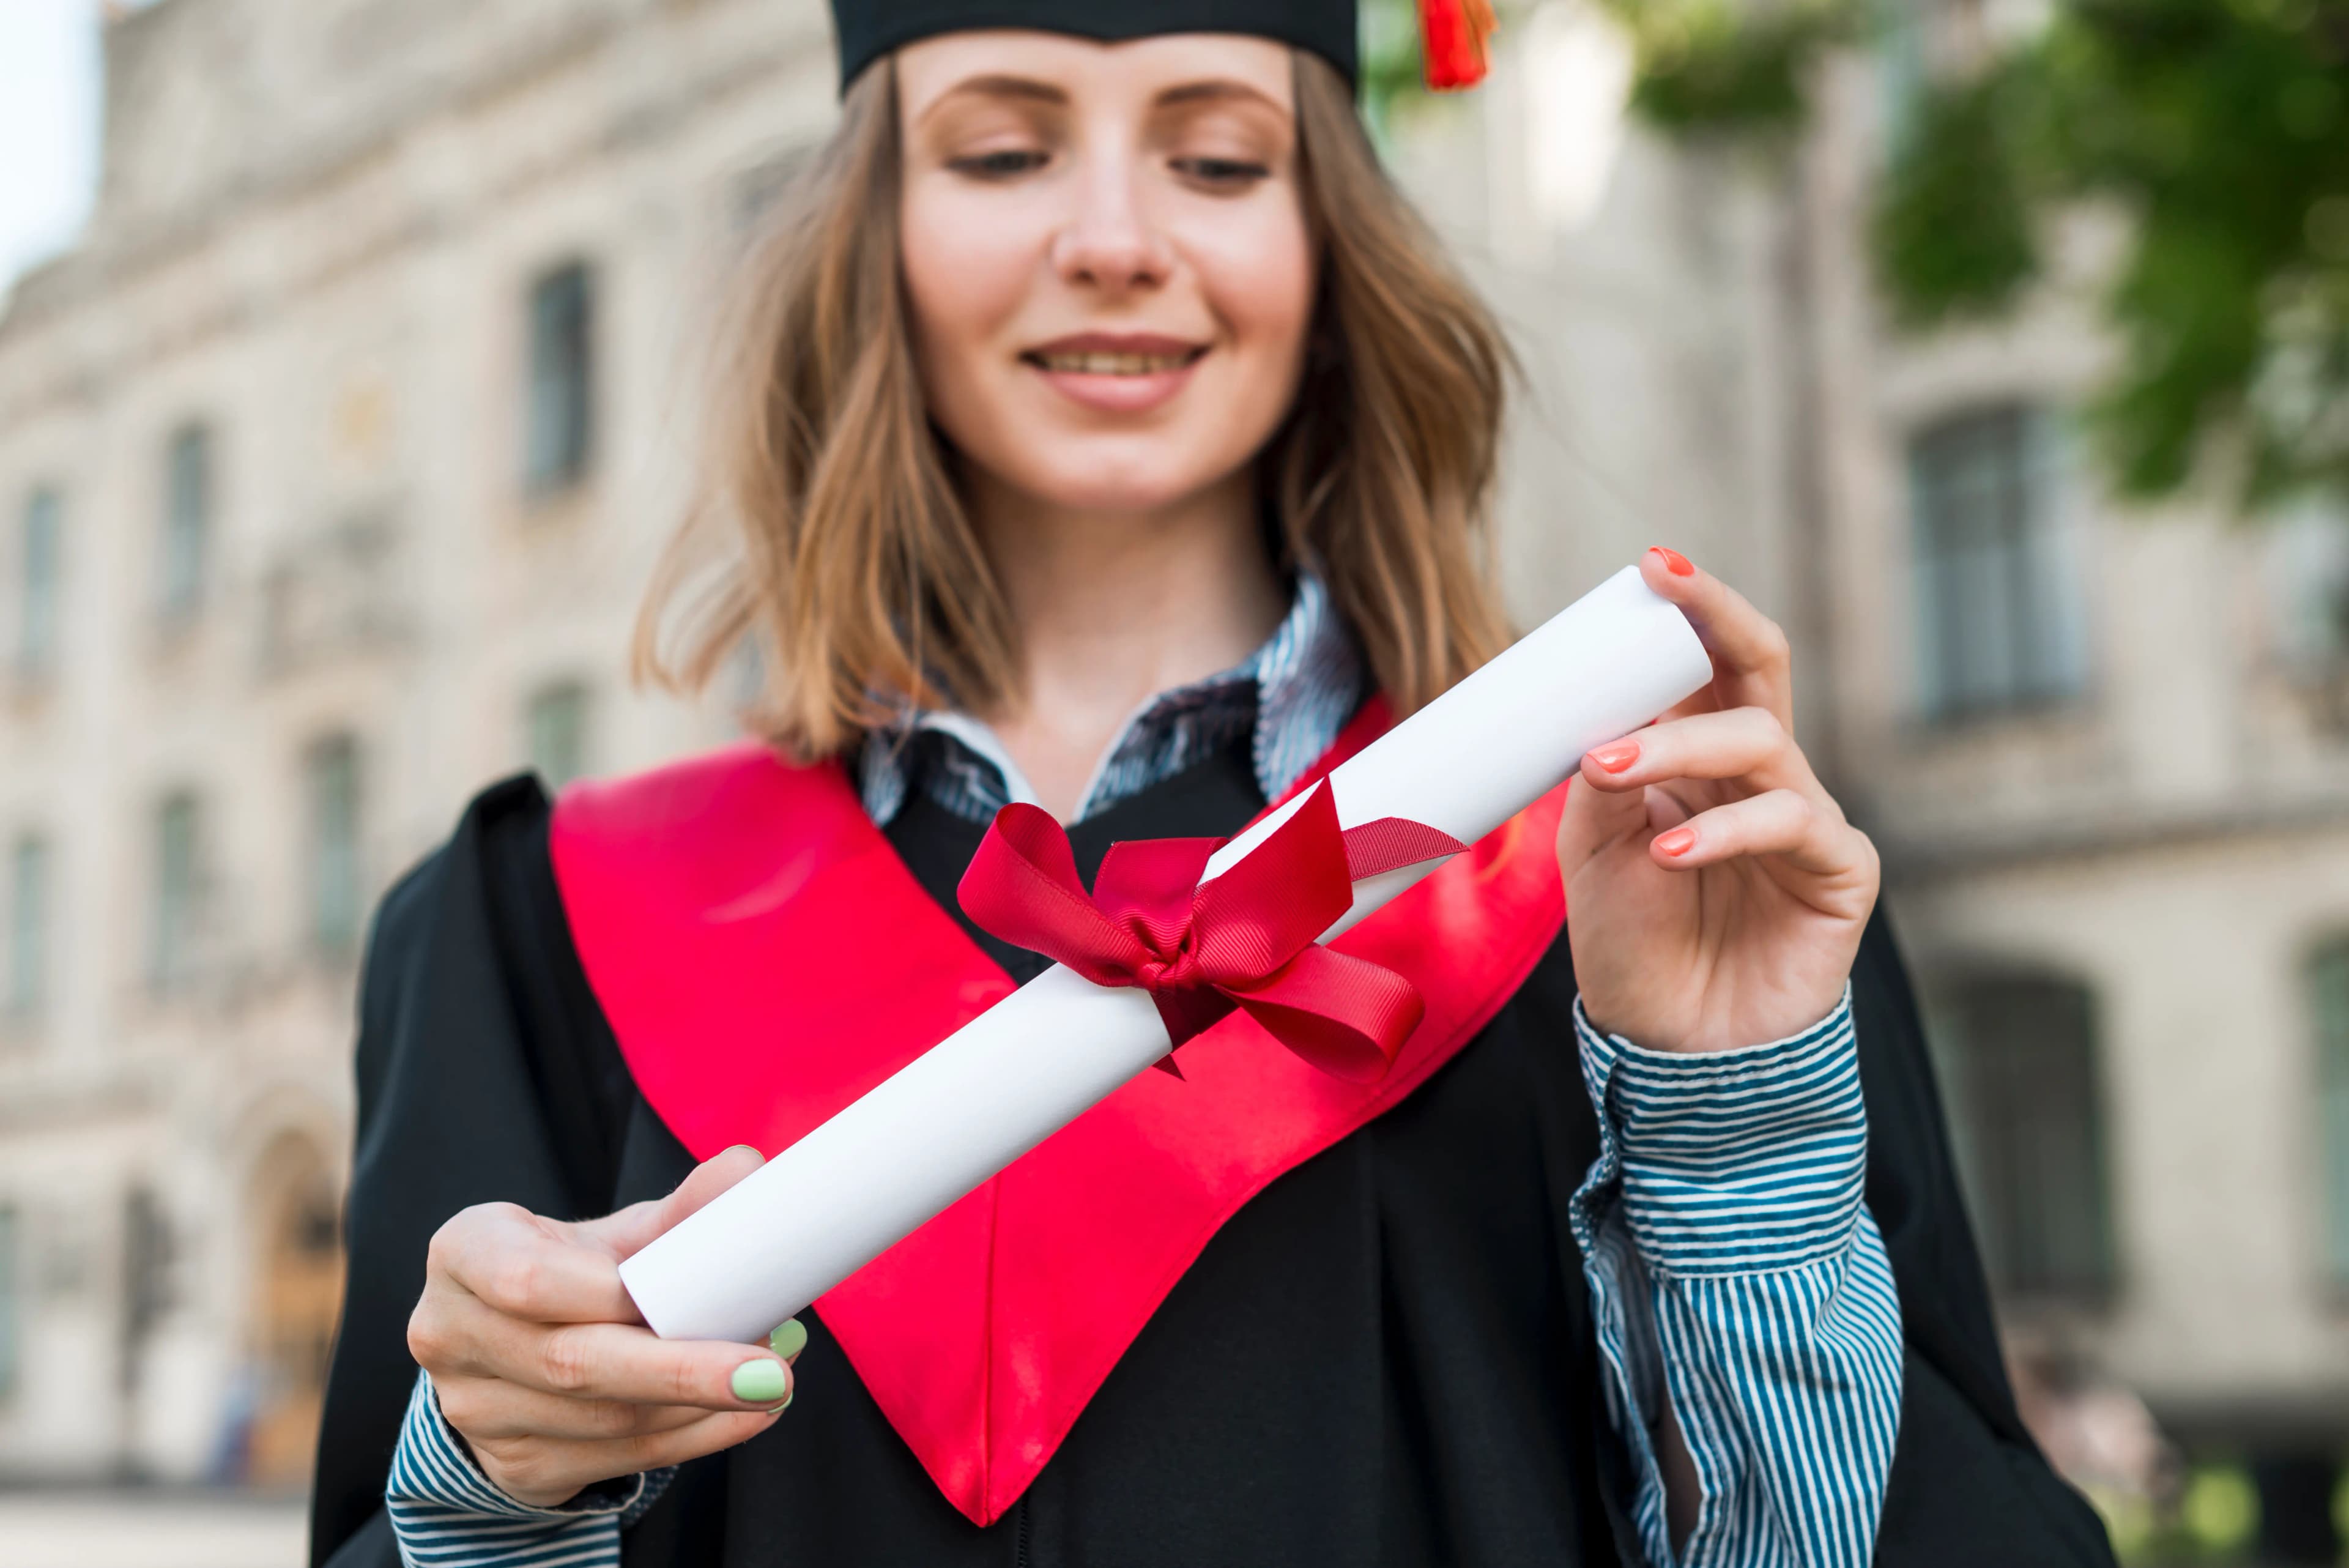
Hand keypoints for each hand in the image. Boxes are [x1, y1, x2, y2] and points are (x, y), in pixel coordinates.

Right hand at [407, 1146, 804, 1506]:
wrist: (506, 1345)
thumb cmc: (568, 1273)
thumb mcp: (607, 1235)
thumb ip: (677, 1210)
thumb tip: (748, 1169)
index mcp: (465, 1255)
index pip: (527, 1279)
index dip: (608, 1293)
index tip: (695, 1293)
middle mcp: (453, 1337)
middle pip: (571, 1364)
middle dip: (681, 1370)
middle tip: (772, 1369)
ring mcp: (476, 1412)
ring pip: (603, 1421)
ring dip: (701, 1406)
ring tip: (775, 1377)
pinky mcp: (515, 1466)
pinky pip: (616, 1460)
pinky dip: (694, 1438)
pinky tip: (748, 1415)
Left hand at [1556, 548, 1879, 1053]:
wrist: (1670, 1049)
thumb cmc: (1634, 946)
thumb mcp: (1590, 851)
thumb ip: (1599, 778)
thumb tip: (1601, 712)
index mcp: (1700, 757)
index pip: (1703, 663)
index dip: (1685, 611)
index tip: (1646, 566)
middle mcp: (1760, 774)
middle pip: (1761, 665)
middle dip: (1717, 615)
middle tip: (1665, 583)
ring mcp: (1805, 817)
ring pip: (1758, 741)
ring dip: (1677, 743)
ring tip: (1610, 767)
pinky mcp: (1840, 871)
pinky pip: (1789, 822)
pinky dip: (1722, 830)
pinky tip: (1668, 851)